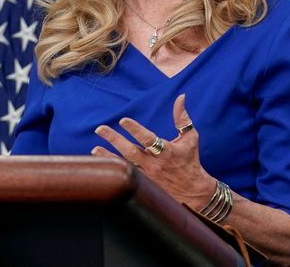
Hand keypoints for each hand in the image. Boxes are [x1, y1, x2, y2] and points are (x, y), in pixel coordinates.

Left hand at [92, 94, 215, 210]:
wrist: (194, 192)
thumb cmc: (191, 161)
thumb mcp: (190, 138)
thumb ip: (182, 118)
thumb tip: (180, 97)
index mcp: (167, 151)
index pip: (148, 138)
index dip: (135, 129)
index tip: (123, 120)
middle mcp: (156, 163)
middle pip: (132, 151)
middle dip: (115, 139)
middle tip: (100, 129)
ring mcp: (149, 176)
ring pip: (126, 165)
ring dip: (109, 156)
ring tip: (95, 149)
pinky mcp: (145, 185)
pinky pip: (127, 176)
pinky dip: (115, 171)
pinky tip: (103, 166)